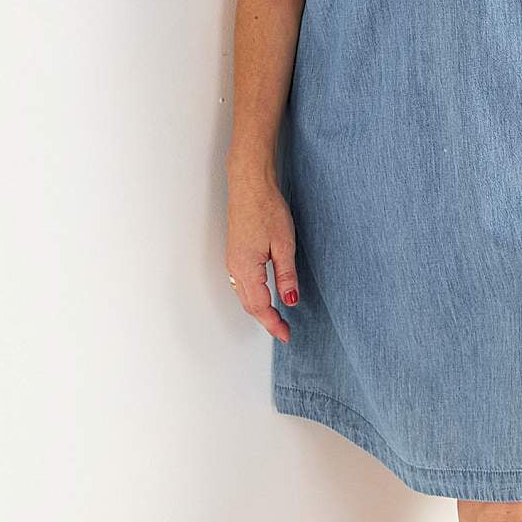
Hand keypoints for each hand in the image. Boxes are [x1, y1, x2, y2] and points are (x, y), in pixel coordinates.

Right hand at [225, 166, 300, 342]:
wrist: (250, 185)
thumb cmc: (266, 209)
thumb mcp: (284, 245)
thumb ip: (286, 275)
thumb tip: (290, 300)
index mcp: (246, 268)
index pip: (260, 306)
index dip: (273, 324)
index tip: (286, 335)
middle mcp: (234, 268)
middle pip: (249, 305)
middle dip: (266, 321)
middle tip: (284, 331)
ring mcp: (232, 261)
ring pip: (243, 296)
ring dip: (259, 310)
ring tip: (276, 319)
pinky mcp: (235, 254)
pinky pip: (241, 284)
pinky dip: (253, 297)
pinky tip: (264, 296)